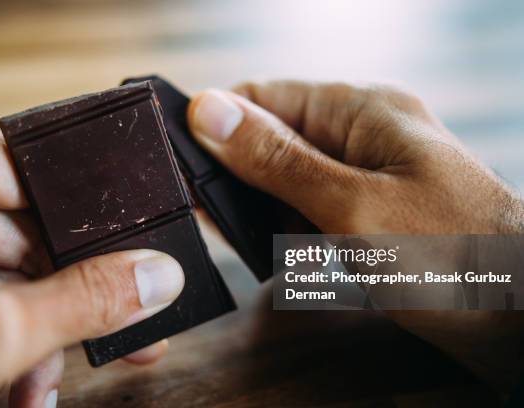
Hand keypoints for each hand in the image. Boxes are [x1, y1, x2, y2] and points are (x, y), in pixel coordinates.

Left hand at [0, 126, 184, 406]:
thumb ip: (89, 298)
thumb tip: (159, 276)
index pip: (46, 172)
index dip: (99, 216)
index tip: (142, 248)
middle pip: (38, 238)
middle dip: (74, 301)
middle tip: (130, 326)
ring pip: (17, 284)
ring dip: (43, 342)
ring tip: (45, 388)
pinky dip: (10, 355)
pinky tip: (18, 394)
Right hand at [186, 81, 523, 389]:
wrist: (523, 316)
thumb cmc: (450, 257)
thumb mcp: (349, 207)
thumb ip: (276, 159)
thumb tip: (207, 110)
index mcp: (359, 108)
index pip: (262, 95)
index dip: (216, 125)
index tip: (182, 168)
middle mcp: (363, 130)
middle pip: (274, 135)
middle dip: (240, 177)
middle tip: (216, 221)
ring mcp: (370, 169)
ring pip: (290, 175)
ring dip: (268, 209)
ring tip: (267, 246)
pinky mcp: (374, 206)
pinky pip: (315, 204)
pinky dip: (295, 228)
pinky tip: (294, 256)